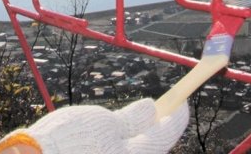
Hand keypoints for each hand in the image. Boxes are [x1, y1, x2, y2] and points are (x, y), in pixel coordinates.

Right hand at [0, 98, 188, 153]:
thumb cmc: (67, 142)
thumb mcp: (101, 122)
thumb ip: (132, 119)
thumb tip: (151, 109)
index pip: (165, 134)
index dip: (177, 116)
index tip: (183, 101)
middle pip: (153, 148)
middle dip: (159, 130)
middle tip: (161, 110)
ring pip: (136, 152)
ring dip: (140, 139)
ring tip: (138, 121)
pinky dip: (123, 146)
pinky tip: (115, 137)